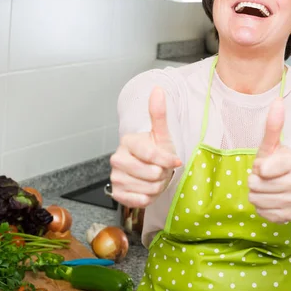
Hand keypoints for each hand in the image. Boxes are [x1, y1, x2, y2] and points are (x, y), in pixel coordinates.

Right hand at [109, 87, 181, 208]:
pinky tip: (147, 189)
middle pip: (150, 173)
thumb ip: (158, 113)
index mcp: (127, 142)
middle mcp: (117, 159)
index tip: (176, 161)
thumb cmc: (156, 152)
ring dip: (157, 186)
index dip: (166, 160)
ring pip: (148, 188)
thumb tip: (158, 89)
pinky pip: (139, 201)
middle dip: (162, 174)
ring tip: (154, 179)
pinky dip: (148, 198)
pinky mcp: (117, 194)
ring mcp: (115, 177)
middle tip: (161, 170)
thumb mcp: (161, 134)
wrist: (149, 171)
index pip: (150, 154)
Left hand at [248, 98, 290, 222]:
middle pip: (258, 186)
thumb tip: (278, 101)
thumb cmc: (282, 160)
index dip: (259, 168)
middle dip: (255, 180)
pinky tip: (270, 198)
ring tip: (267, 186)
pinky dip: (263, 208)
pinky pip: (266, 214)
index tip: (262, 165)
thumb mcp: (273, 143)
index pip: (265, 169)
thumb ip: (274, 124)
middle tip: (264, 176)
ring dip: (258, 194)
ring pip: (259, 201)